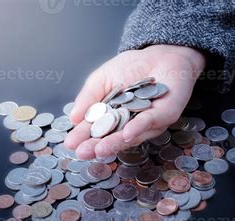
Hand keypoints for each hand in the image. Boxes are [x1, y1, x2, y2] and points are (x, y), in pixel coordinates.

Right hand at [64, 44, 205, 159]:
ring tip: (98, 149)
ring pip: (130, 135)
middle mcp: (129, 124)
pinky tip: (125, 134)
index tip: (70, 144)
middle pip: (112, 137)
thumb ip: (88, 97)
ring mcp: (147, 123)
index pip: (96, 129)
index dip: (83, 137)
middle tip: (82, 153)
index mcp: (113, 116)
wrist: (162, 53)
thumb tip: (73, 118)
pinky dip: (137, 128)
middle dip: (96, 146)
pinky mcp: (164, 115)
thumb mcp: (102, 79)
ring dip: (114, 143)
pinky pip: (149, 122)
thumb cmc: (132, 66)